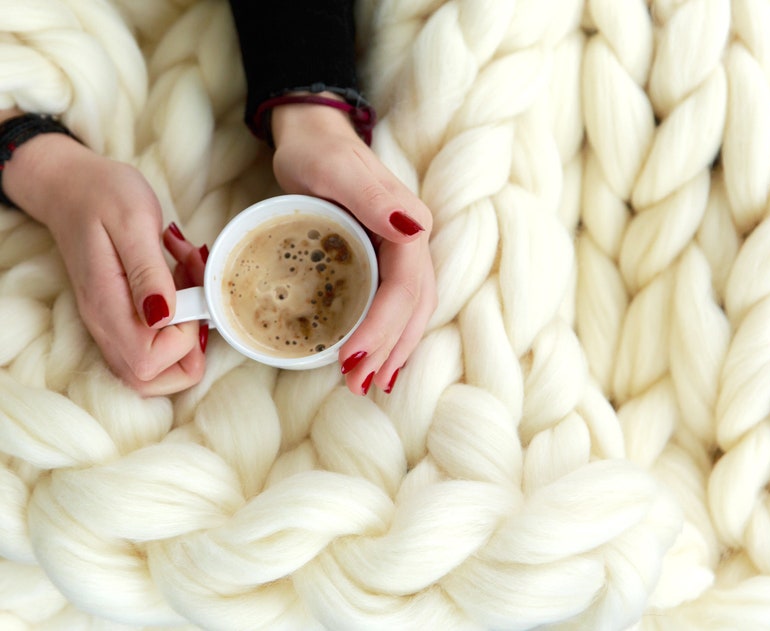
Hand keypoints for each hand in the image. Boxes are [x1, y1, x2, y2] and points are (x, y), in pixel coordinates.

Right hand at [1, 115, 206, 395]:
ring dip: (188, 331)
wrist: (70, 183)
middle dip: (191, 347)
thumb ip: (149, 274)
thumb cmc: (103, 196)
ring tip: (189, 281)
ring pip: (156, 367)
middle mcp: (105, 326)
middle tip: (195, 295)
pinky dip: (179, 319)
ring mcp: (110, 324)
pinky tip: (181, 280)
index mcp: (107, 308)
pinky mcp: (120, 316)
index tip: (189, 297)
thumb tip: (164, 319)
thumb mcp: (134, 223)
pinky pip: (153, 341)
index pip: (149, 364)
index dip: (182, 340)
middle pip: (153, 380)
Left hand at [271, 96, 436, 394]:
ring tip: (368, 384)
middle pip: (411, 309)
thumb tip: (413, 229)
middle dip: (388, 351)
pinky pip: (394, 304)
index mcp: (408, 226)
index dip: (381, 330)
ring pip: (408, 312)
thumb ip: (375, 198)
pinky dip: (388, 335)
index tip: (350, 360)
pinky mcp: (383, 259)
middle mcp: (411, 244)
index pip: (403, 290)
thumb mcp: (339, 170)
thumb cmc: (319, 152)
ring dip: (391, 350)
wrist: (314, 136)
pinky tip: (376, 356)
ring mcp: (400, 253)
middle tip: (359, 385)